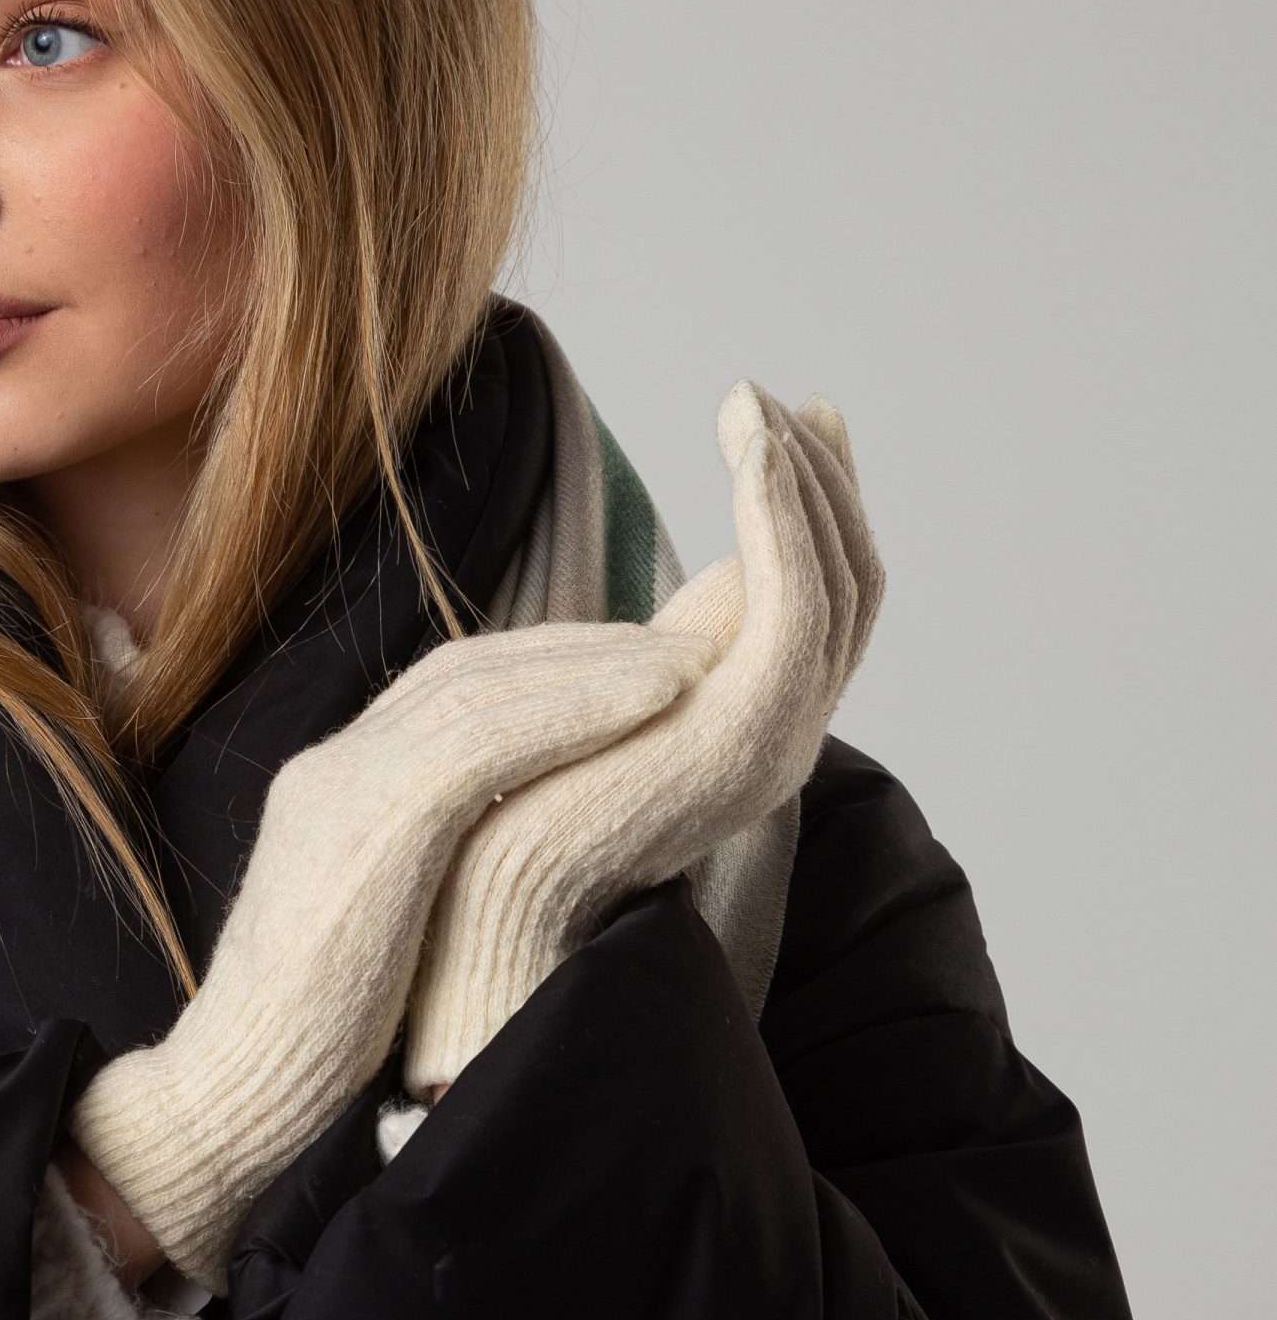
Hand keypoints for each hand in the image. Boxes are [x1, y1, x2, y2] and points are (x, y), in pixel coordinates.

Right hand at [70, 611, 719, 1287]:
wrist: (227, 1109)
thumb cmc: (317, 1061)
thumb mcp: (390, 947)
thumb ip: (444, 891)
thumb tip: (543, 890)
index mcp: (338, 792)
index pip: (454, 692)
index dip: (555, 672)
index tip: (645, 674)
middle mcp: (333, 769)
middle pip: (472, 669)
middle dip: (587, 649)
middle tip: (692, 644)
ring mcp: (340, 789)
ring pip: (483, 687)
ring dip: (601, 667)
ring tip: (697, 664)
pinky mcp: (366, 830)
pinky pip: (484, 742)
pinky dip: (577, 712)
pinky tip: (657, 704)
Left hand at [403, 384, 881, 1096]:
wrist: (471, 919)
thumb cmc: (496, 822)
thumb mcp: (586, 705)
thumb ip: (642, 655)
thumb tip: (682, 594)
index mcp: (742, 731)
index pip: (816, 600)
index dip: (815, 508)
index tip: (797, 417)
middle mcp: (776, 739)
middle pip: (847, 585)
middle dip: (823, 483)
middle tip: (791, 400)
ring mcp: (770, 743)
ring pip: (835, 586)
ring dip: (802, 484)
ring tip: (756, 407)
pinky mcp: (746, 740)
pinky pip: (799, 608)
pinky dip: (785, 519)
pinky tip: (752, 450)